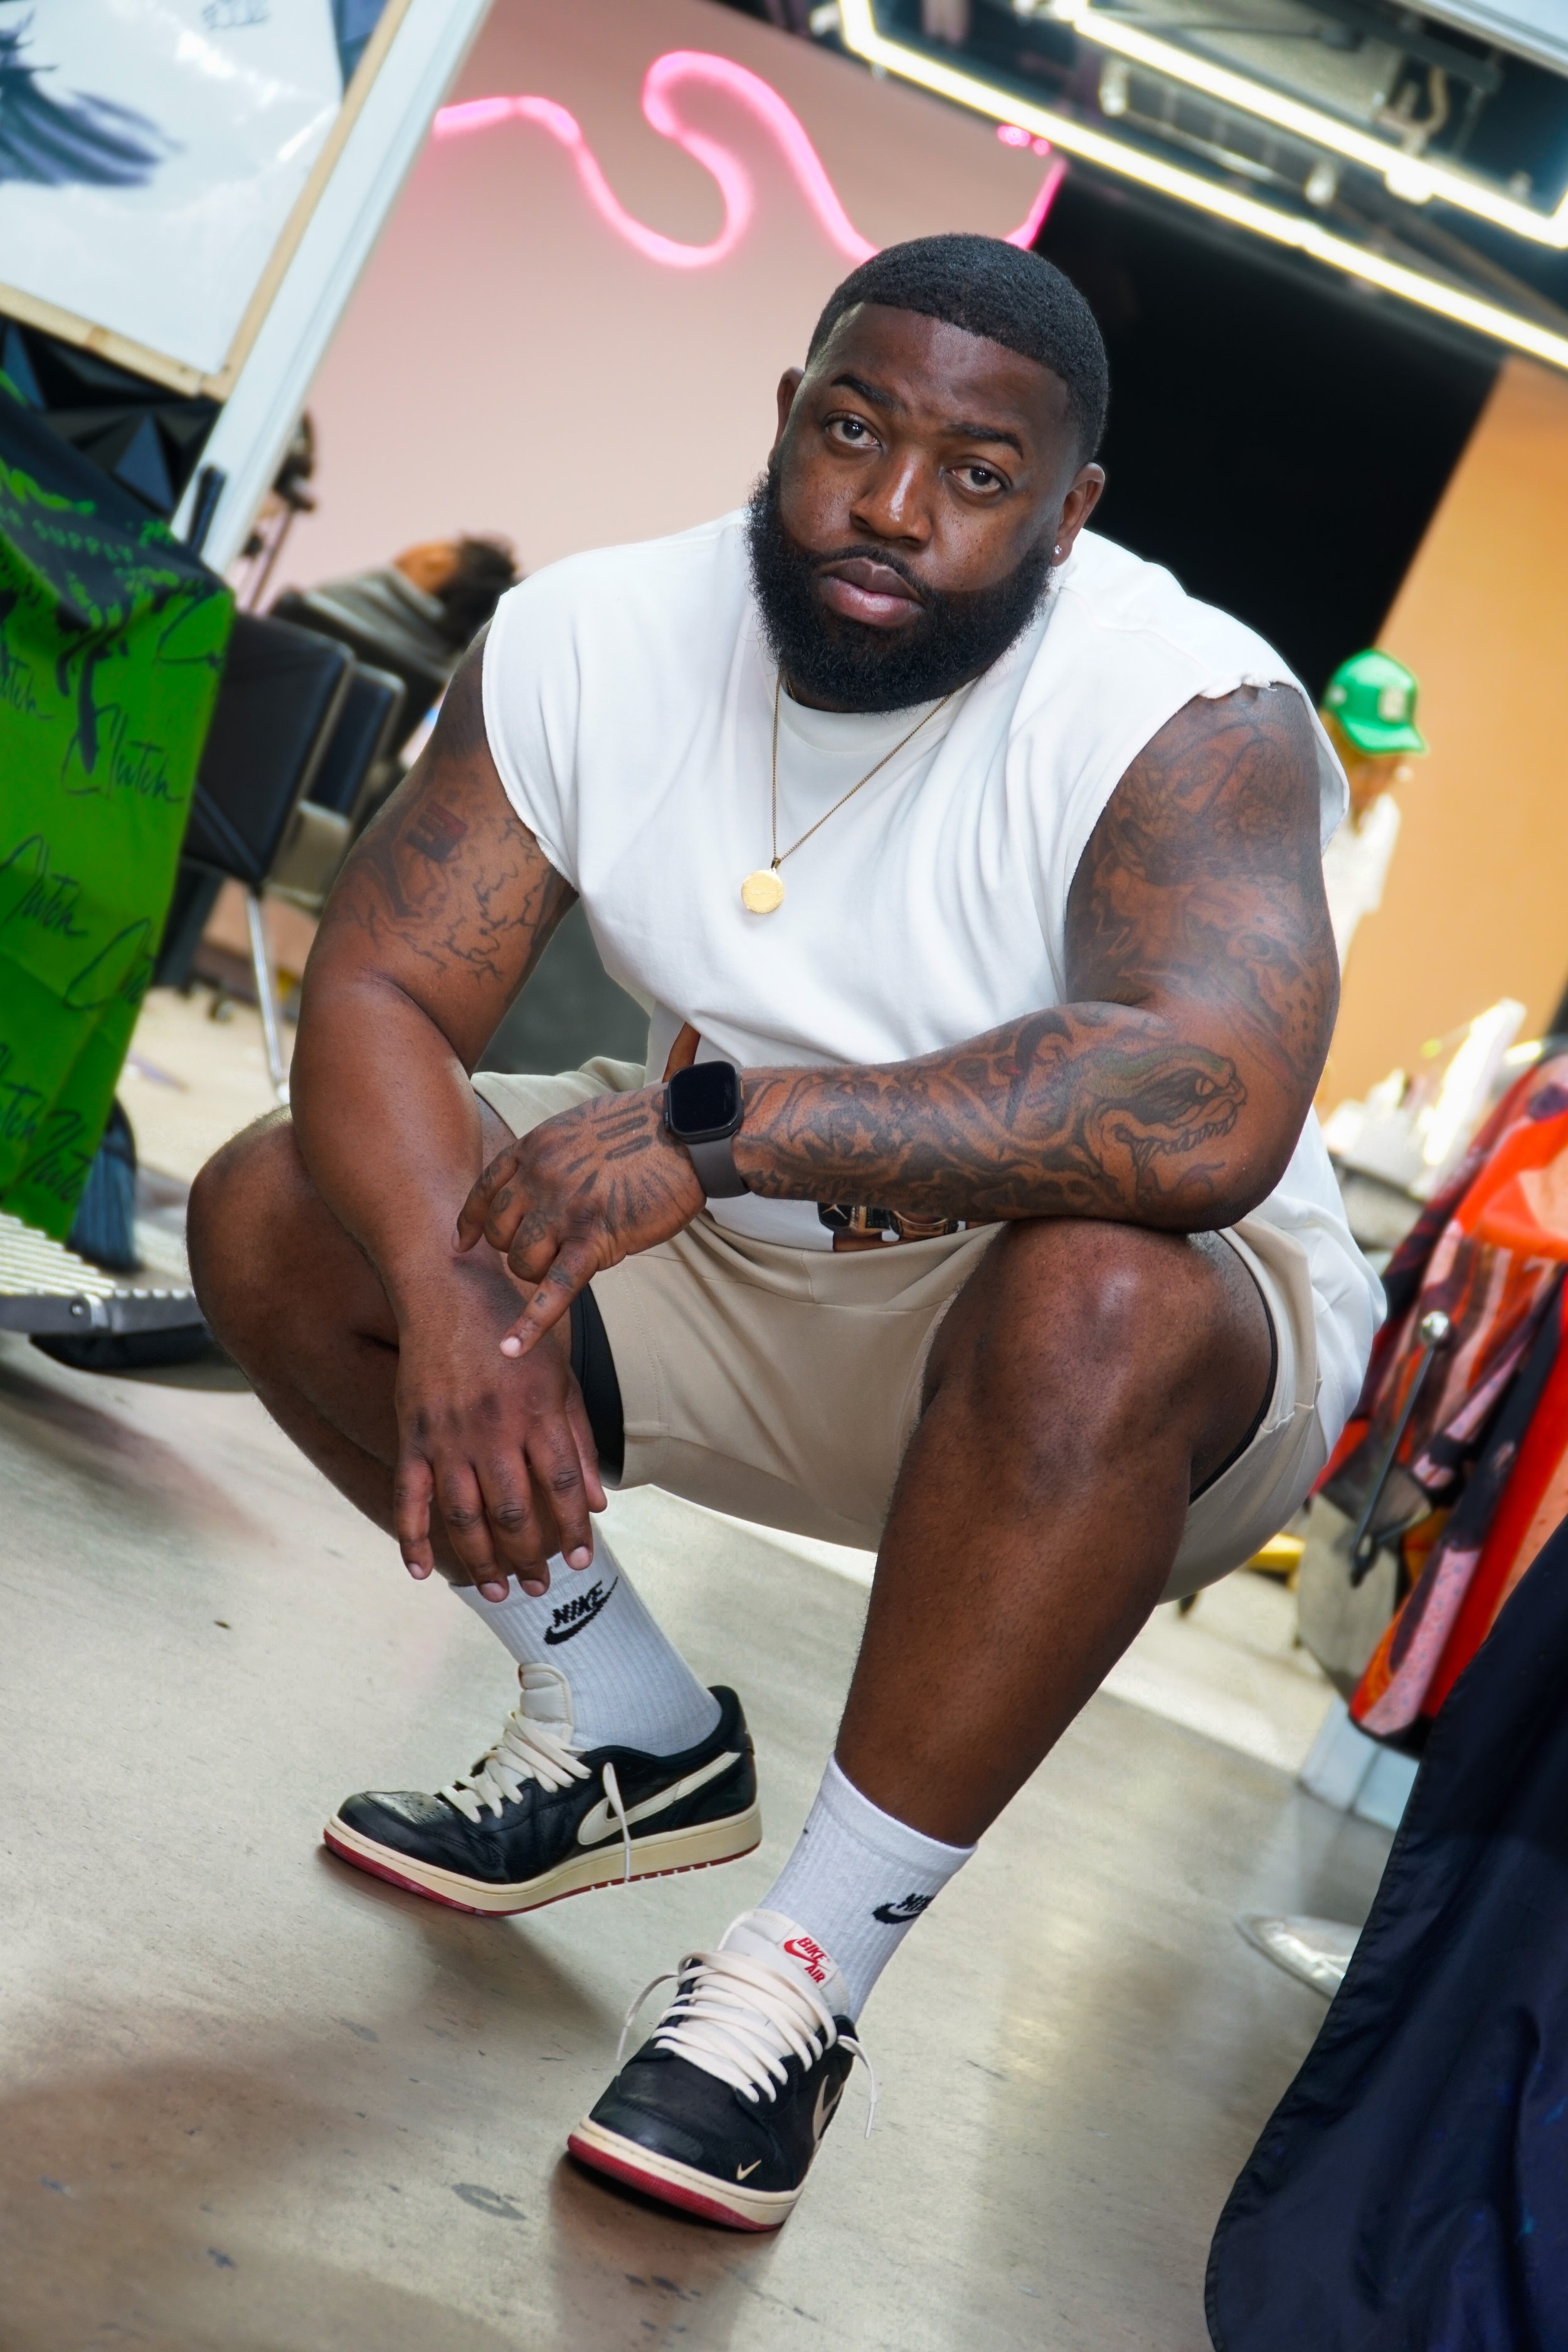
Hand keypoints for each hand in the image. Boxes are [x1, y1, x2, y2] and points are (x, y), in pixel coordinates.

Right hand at [393, 1257, 606, 1599]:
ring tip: (497, 1592)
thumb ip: (578, 1439)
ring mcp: (448, 1434)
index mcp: (537, 1412)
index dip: (576, 1529)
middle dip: (531, 1557)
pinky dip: (411, 1537)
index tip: (585, 1561)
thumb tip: (599, 1502)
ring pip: (465, 1516)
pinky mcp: (413, 1433)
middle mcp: (493, 1428)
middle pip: (515, 1511)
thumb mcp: (560, 1376)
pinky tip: (421, 1573)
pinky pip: (409, 1495)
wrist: (449, 1289)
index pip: (564, 1487)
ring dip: (482, 1562)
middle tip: (541, 1585)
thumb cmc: (514, 1332)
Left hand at [453, 1086, 703, 1356]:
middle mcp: (540, 1176)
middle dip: (518, 1248)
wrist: (688, 1133)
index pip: (487, 1190)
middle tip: (551, 1249)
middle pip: (502, 1233)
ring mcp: (564, 1208)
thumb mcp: (582, 1127)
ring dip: (538, 1272)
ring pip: (522, 1261)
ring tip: (570, 1262)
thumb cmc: (647, 1128)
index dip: (474, 1221)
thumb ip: (557, 1154)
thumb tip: (548, 1176)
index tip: (464, 1242)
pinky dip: (531, 1323)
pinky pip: (555, 1288)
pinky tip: (512, 1349)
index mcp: (537, 1147)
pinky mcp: (595, 1238)